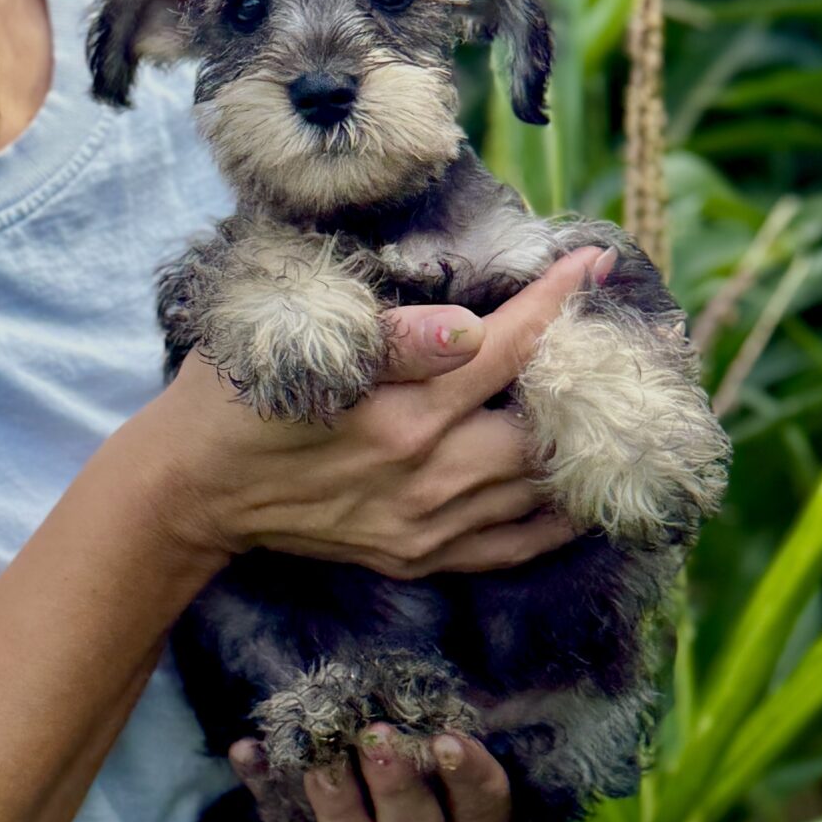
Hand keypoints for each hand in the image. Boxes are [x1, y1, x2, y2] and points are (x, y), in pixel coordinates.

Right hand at [155, 243, 611, 580]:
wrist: (192, 490)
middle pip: (540, 425)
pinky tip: (587, 494)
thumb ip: (390, 336)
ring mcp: (425, 524)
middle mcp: (424, 475)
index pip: (503, 347)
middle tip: (629, 341)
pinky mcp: (416, 556)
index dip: (553, 302)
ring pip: (538, 488)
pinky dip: (559, 520)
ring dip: (586, 447)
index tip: (592, 265)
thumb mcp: (295, 346)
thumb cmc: (237, 396)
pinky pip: (512, 545)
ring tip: (619, 407)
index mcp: (399, 413)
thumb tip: (470, 327)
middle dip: (589, 378)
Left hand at [227, 726, 521, 821]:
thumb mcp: (458, 750)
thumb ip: (450, 724)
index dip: (467, 774)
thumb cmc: (442, 769)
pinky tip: (249, 752)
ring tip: (320, 758)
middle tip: (376, 737)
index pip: (484, 804)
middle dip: (394, 783)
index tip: (447, 738)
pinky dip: (267, 792)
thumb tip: (426, 677)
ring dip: (335, 799)